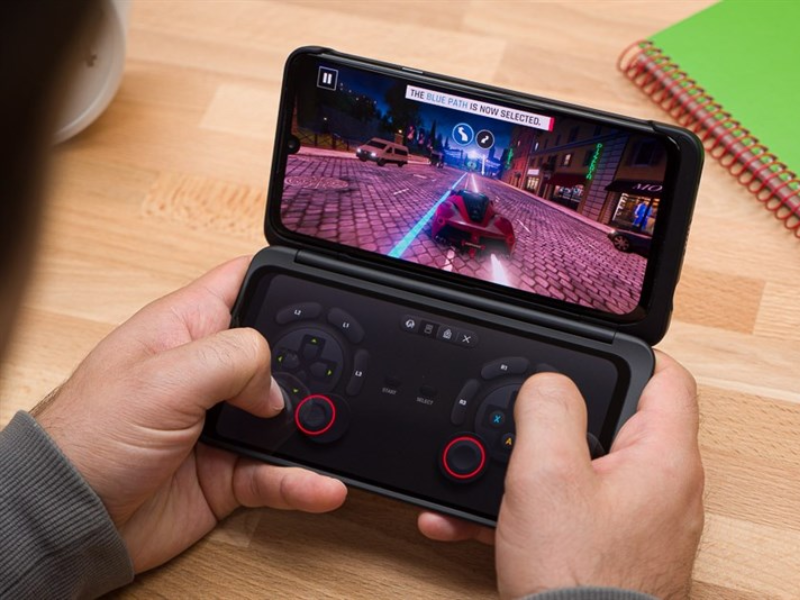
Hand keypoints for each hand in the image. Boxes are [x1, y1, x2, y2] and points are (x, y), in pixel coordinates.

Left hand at [34, 257, 346, 572]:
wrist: (70, 519)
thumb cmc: (90, 436)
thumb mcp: (162, 378)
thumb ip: (232, 359)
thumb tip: (278, 387)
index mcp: (189, 328)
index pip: (246, 282)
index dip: (285, 282)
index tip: (328, 293)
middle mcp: (210, 371)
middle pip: (281, 350)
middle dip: (313, 360)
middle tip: (341, 376)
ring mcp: (223, 422)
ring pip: (286, 416)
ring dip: (314, 425)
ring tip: (336, 434)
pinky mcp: (228, 470)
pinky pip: (278, 472)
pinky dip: (303, 480)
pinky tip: (323, 485)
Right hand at [418, 352, 703, 598]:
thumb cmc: (575, 578)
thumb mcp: (547, 474)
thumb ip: (548, 408)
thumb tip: (547, 382)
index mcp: (662, 457)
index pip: (667, 377)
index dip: (623, 354)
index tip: (579, 353)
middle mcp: (658, 486)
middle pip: (609, 419)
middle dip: (547, 417)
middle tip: (513, 417)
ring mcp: (633, 518)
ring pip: (574, 468)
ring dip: (521, 468)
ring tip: (476, 473)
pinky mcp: (606, 545)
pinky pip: (561, 508)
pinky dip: (521, 507)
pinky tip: (467, 520)